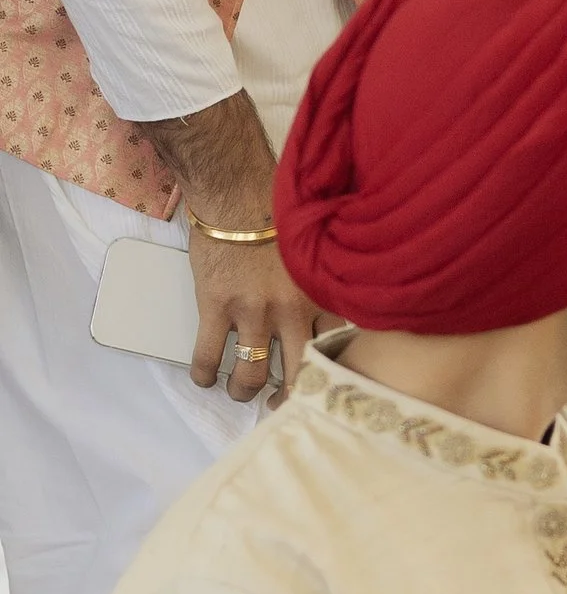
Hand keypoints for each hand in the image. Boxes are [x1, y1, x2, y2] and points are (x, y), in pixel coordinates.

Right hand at [186, 226, 319, 403]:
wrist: (237, 189)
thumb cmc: (279, 211)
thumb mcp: (316, 251)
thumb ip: (324, 283)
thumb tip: (334, 304)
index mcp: (321, 295)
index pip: (336, 348)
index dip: (328, 373)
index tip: (321, 384)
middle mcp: (293, 309)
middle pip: (298, 373)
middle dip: (288, 397)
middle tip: (279, 403)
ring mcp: (253, 311)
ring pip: (252, 373)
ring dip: (243, 390)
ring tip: (239, 390)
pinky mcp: (216, 306)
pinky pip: (208, 356)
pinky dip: (204, 374)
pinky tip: (203, 378)